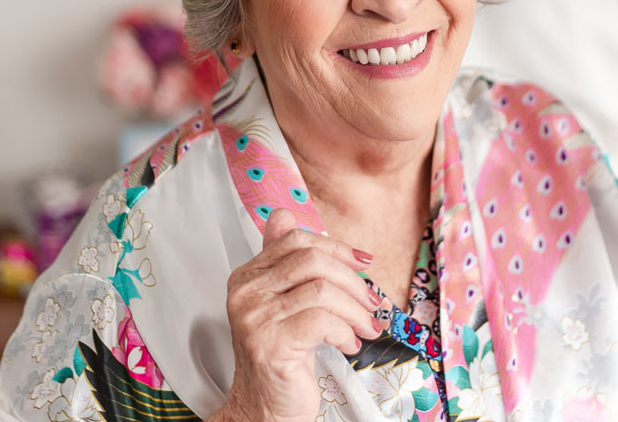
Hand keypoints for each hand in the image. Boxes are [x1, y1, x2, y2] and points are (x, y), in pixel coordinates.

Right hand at [216, 208, 384, 421]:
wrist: (264, 410)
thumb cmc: (280, 359)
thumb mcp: (284, 305)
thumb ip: (285, 263)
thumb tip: (284, 215)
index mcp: (247, 277)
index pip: (295, 241)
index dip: (337, 247)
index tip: (364, 263)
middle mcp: (244, 293)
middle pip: (312, 261)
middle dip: (352, 281)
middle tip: (372, 303)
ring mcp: (254, 319)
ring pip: (322, 292)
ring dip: (356, 311)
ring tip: (366, 327)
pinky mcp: (269, 344)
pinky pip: (321, 321)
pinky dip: (345, 331)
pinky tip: (349, 344)